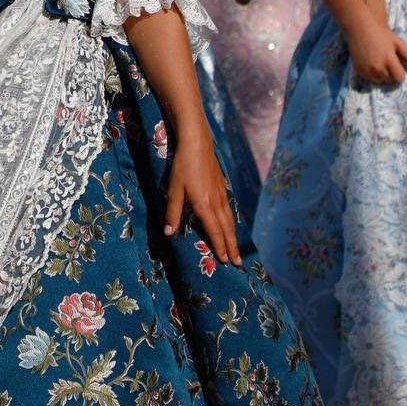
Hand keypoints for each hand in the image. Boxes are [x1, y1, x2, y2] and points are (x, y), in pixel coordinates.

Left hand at [165, 135, 239, 266]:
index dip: (219, 246)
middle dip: (232, 247)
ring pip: (230, 219)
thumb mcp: (174, 189)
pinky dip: (232, 222)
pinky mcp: (222, 186)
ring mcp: (222, 193)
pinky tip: (231, 224)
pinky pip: (229, 209)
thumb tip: (169, 234)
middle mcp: (217, 201)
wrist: (197, 142)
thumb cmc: (182, 166)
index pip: (214, 231)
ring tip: (237, 249)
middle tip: (238, 263)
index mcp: (204, 204)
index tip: (224, 260)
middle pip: (226, 228)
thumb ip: (172, 212)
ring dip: (234, 236)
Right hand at [346, 24, 406, 85]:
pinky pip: (370, 79)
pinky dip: (373, 75)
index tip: (397, 65)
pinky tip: (372, 64)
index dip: (400, 72)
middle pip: (390, 80)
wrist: (361, 29)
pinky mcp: (360, 71)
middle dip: (391, 74)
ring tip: (380, 63)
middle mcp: (377, 67)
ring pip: (380, 81)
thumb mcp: (398, 42)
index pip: (399, 78)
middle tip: (388, 62)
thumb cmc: (381, 35)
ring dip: (382, 76)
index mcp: (389, 59)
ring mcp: (367, 70)